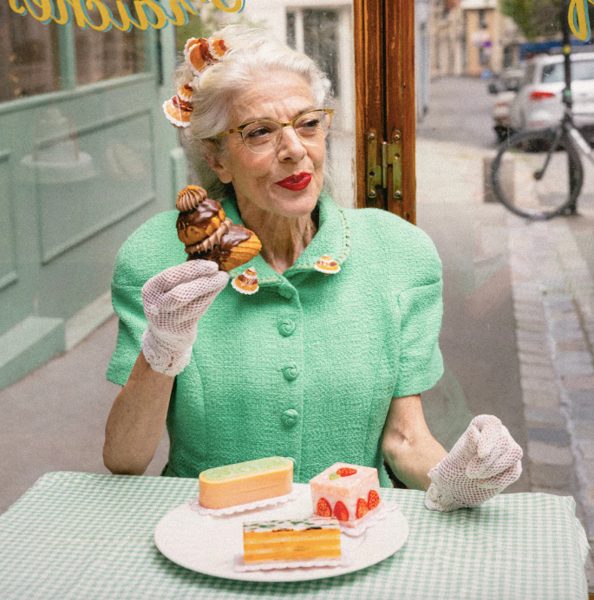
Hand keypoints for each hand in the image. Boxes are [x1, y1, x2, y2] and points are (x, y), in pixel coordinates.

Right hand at [141, 260, 228, 375]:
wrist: (165, 334)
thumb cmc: (171, 301)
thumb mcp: (168, 288)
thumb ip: (184, 276)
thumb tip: (209, 259)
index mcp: (150, 289)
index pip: (171, 277)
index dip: (192, 270)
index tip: (212, 265)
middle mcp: (156, 306)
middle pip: (180, 294)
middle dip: (203, 282)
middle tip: (221, 274)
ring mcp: (167, 320)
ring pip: (193, 304)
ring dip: (211, 290)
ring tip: (223, 279)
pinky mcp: (180, 329)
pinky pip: (198, 311)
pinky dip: (210, 298)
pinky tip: (217, 289)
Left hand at [425, 415, 522, 511]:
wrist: (457, 485)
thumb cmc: (456, 466)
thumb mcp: (458, 456)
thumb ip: (468, 444)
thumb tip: (474, 430)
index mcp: (482, 424)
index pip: (492, 423)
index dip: (489, 438)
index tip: (481, 454)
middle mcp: (499, 433)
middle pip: (503, 442)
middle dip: (486, 461)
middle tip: (470, 473)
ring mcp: (509, 449)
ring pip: (514, 453)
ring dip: (494, 469)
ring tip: (474, 476)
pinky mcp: (514, 466)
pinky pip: (515, 471)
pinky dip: (499, 480)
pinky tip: (482, 483)